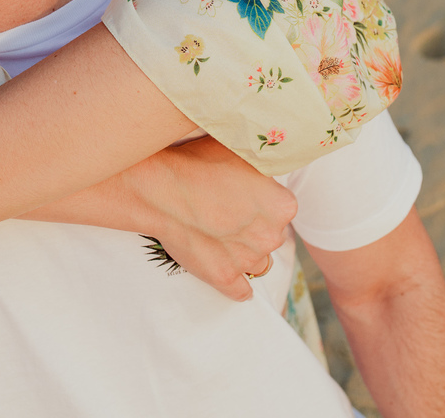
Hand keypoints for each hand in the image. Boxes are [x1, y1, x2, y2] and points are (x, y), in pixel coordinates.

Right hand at [128, 137, 297, 300]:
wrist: (160, 188)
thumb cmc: (198, 163)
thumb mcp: (241, 152)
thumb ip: (262, 168)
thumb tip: (268, 169)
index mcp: (283, 205)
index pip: (281, 207)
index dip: (261, 200)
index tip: (243, 193)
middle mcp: (272, 236)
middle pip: (270, 234)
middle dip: (254, 226)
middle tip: (227, 210)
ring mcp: (247, 260)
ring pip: (257, 261)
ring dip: (244, 251)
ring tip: (220, 234)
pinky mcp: (223, 277)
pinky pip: (241, 291)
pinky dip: (237, 285)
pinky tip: (228, 270)